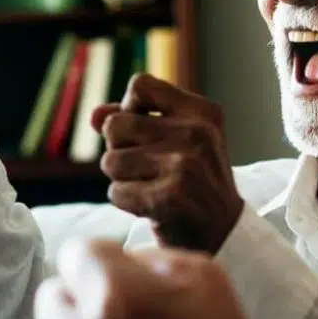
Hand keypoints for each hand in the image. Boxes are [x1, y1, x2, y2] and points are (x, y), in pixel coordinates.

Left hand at [89, 74, 241, 252]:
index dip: (127, 108)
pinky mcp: (170, 197)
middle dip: (119, 149)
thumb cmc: (191, 181)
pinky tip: (151, 207)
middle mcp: (197, 133)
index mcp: (202, 112)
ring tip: (150, 187)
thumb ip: (132, 120)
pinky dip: (125, 202)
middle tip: (146, 167)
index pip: (140, 85)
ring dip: (121, 179)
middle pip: (115, 125)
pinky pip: (115, 192)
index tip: (140, 130)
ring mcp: (185, 165)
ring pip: (110, 161)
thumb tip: (94, 116)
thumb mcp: (175, 140)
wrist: (223, 233)